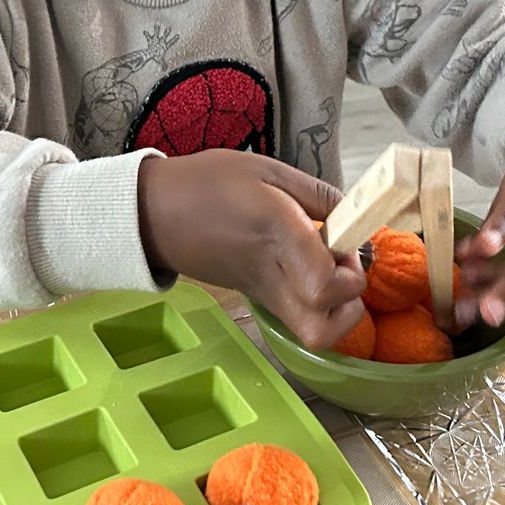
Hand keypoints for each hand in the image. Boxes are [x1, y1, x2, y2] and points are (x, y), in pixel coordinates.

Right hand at [139, 150, 366, 349]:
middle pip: (324, 328)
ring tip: (329, 274)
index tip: (344, 237)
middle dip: (350, 300)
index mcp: (277, 235)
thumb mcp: (267, 169)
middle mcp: (273, 275)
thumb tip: (350, 215)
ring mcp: (263, 294)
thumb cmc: (208, 184)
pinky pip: (298, 321)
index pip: (325, 282)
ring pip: (314, 335)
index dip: (349, 266)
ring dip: (336, 313)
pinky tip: (308, 271)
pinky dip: (317, 308)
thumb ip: (316, 193)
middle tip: (341, 263)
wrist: (154, 213)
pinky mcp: (256, 299)